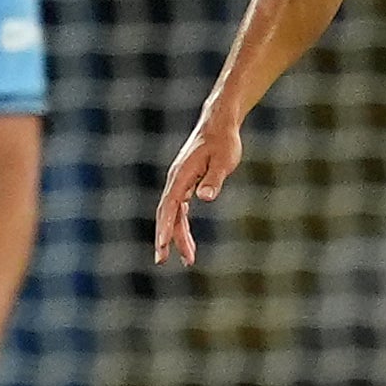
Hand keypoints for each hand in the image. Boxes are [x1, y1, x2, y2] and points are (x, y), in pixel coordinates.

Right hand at [153, 101, 244, 263]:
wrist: (219, 123)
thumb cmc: (224, 141)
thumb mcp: (224, 160)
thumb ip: (214, 179)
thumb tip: (206, 197)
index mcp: (181, 176)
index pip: (169, 206)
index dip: (164, 228)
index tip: (162, 247)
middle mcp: (176, 180)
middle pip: (167, 214)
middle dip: (165, 238)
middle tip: (162, 262)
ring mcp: (180, 182)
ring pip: (174, 214)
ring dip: (177, 236)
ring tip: (187, 259)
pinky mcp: (186, 183)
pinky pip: (180, 210)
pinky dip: (182, 226)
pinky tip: (187, 241)